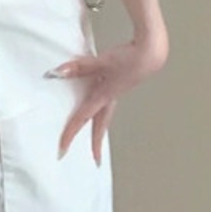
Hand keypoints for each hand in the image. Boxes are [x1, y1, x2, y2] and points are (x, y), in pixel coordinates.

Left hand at [48, 37, 165, 164]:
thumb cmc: (130, 57)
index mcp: (103, 97)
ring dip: (100, 129)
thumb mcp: (101, 62)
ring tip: (95, 137)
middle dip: (96, 143)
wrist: (152, 52)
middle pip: (100, 126)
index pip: (82, 119)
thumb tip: (58, 72)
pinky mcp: (121, 85)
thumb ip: (80, 67)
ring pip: (105, 116)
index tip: (62, 150)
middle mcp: (110, 98)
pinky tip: (100, 104)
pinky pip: (109, 104)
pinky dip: (103, 111)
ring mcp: (117, 93)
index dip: (70, 135)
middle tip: (95, 159)